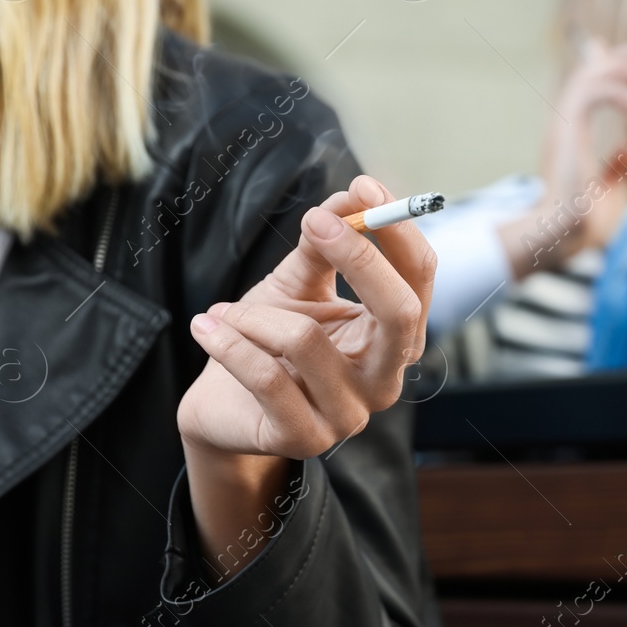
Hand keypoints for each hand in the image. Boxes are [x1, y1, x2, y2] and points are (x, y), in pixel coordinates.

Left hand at [176, 176, 433, 577]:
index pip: (419, 279)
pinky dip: (230, 344)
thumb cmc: (267, 340)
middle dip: (359, 258)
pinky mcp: (304, 439)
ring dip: (255, 315)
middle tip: (313, 222)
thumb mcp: (298, 284)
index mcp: (394, 337)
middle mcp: (384, 378)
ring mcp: (349, 415)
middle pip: (398, 313)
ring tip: (227, 311)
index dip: (398, 231)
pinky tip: (208, 328)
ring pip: (307, 341)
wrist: (222, 406)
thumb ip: (324, 243)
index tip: (364, 187)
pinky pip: (266, 378)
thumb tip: (353, 195)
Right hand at [502, 40, 626, 276]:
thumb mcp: (610, 186)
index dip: (604, 71)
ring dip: (614, 71)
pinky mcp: (568, 132)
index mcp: (570, 139)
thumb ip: (619, 165)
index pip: (583, 92)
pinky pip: (590, 93)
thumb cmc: (588, 220)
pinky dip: (615, 92)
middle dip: (610, 61)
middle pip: (582, 77)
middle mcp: (563, 128)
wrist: (568, 234)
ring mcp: (563, 128)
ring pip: (584, 78)